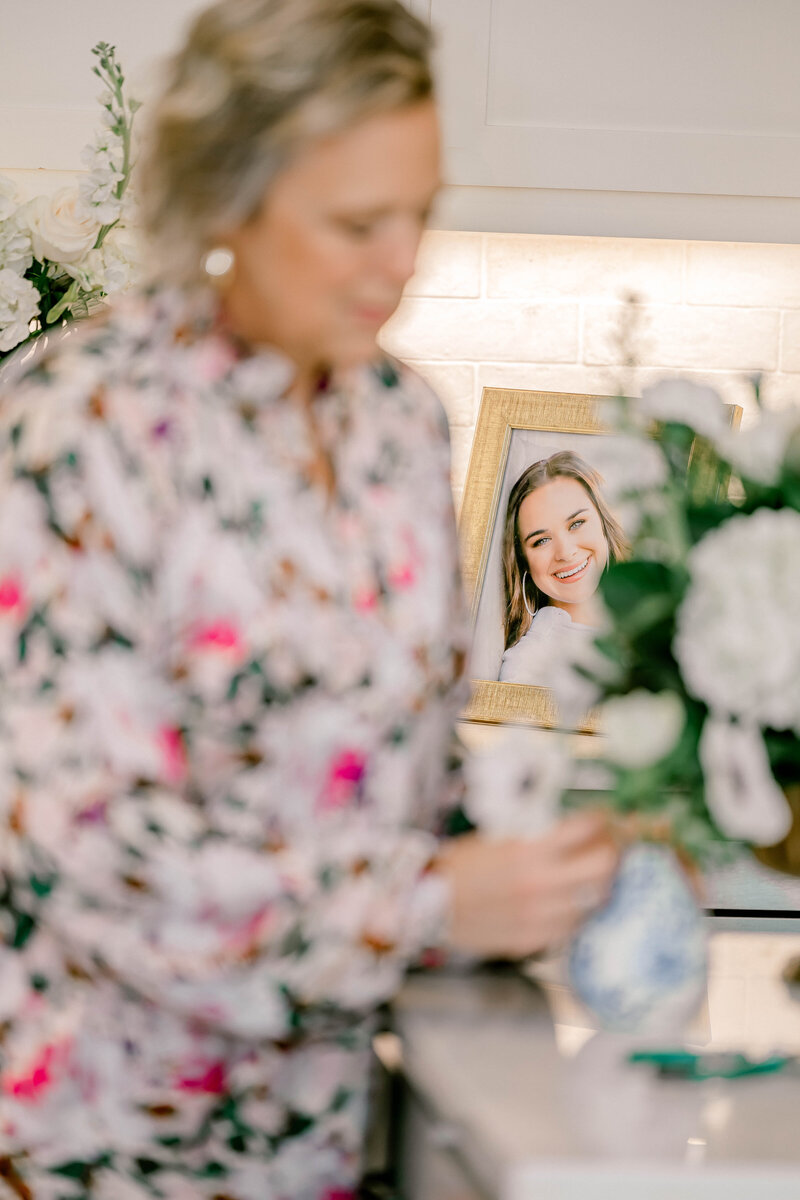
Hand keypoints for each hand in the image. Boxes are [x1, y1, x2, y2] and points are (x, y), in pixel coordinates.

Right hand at [436, 811, 619, 958]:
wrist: (425, 904)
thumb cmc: (459, 866)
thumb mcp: (499, 839)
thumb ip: (538, 839)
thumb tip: (575, 833)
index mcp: (529, 851)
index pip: (586, 828)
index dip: (602, 819)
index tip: (604, 817)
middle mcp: (541, 885)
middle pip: (604, 866)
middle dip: (614, 850)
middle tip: (612, 845)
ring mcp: (541, 917)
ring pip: (595, 900)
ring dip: (600, 883)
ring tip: (596, 875)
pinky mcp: (534, 940)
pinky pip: (573, 926)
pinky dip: (578, 911)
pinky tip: (572, 902)